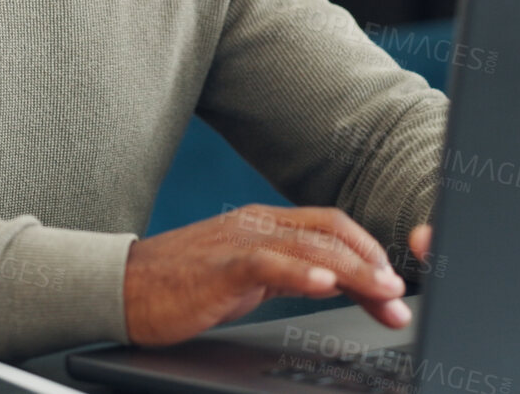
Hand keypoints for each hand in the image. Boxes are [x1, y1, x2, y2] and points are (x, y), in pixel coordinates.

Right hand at [122, 205, 422, 346]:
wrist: (120, 288)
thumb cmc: (180, 287)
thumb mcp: (246, 278)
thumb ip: (287, 274)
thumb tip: (334, 284)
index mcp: (264, 225)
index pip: (331, 228)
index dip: (368, 252)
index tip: (393, 287)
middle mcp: (257, 224)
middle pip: (331, 233)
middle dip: (372, 263)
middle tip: (399, 295)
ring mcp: (239, 241)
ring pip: (311, 246)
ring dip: (354, 270)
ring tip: (383, 291)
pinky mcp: (221, 266)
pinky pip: (269, 263)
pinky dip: (303, 273)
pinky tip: (327, 287)